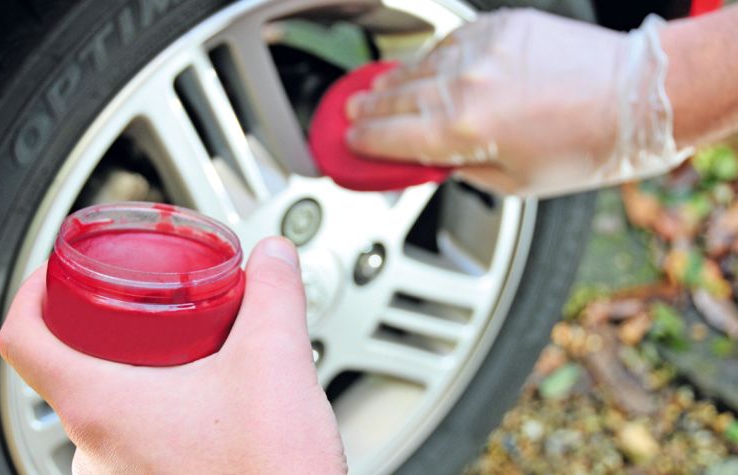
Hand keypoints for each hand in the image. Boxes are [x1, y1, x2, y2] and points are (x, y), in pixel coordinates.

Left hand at [0, 237, 346, 473]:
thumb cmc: (266, 473)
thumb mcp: (274, 361)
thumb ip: (274, 295)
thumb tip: (271, 257)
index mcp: (100, 409)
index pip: (23, 342)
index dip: (32, 295)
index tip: (54, 276)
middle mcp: (94, 452)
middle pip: (69, 370)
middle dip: (108, 330)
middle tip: (141, 307)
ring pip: (106, 409)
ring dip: (139, 373)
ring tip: (184, 352)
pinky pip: (132, 442)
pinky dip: (158, 411)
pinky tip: (206, 403)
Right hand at [346, 9, 685, 196]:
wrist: (639, 97)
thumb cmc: (587, 146)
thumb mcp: (514, 183)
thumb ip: (463, 168)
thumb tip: (435, 161)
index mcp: (464, 130)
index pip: (391, 136)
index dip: (363, 142)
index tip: (349, 143)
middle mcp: (465, 84)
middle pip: (395, 97)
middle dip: (368, 109)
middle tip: (350, 115)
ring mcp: (481, 49)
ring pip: (417, 66)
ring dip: (391, 81)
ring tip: (374, 90)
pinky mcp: (499, 26)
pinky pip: (448, 42)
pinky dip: (429, 58)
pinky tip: (420, 67)